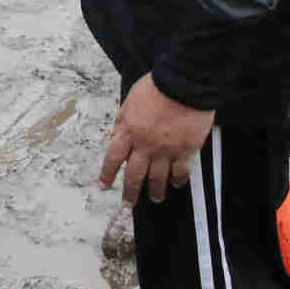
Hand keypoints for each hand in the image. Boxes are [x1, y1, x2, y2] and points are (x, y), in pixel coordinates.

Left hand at [96, 73, 213, 206]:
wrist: (183, 84)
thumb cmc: (156, 87)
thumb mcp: (130, 100)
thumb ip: (121, 120)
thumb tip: (112, 135)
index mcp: (129, 131)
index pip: (113, 158)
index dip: (107, 174)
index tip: (104, 185)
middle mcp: (145, 145)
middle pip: (134, 175)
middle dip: (130, 192)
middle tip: (128, 204)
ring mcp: (166, 150)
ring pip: (157, 179)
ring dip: (155, 191)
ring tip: (156, 199)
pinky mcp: (186, 150)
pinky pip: (180, 172)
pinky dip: (178, 181)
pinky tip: (176, 185)